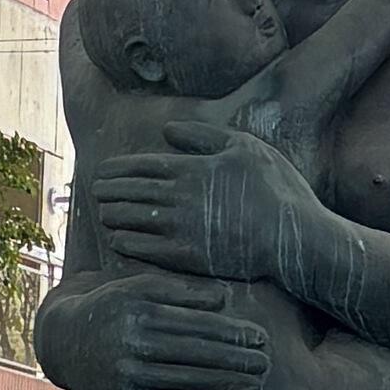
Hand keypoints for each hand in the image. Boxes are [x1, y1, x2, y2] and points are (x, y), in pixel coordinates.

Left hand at [78, 112, 329, 295]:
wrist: (295, 238)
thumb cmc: (276, 187)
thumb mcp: (245, 146)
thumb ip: (203, 135)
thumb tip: (168, 131)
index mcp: (191, 168)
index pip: (139, 166)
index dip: (116, 169)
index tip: (103, 171)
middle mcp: (180, 197)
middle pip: (127, 191)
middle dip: (105, 190)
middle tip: (93, 191)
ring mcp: (180, 229)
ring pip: (129, 219)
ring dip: (110, 214)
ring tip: (102, 212)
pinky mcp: (186, 257)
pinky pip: (142, 249)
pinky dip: (124, 241)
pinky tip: (117, 239)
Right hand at [82, 279, 266, 389]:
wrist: (64, 339)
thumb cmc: (112, 305)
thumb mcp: (138, 285)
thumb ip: (179, 290)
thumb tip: (223, 299)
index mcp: (139, 307)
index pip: (198, 323)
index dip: (233, 332)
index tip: (260, 337)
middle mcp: (132, 341)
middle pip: (197, 353)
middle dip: (237, 360)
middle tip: (266, 363)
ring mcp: (127, 372)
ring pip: (187, 381)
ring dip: (226, 385)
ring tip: (254, 384)